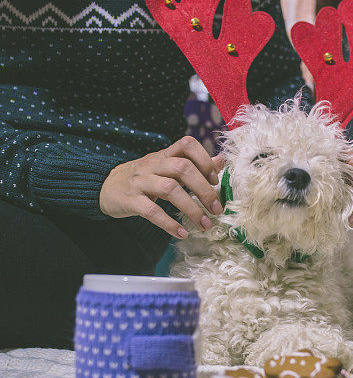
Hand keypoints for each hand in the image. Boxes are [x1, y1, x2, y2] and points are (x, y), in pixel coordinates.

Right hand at [99, 136, 224, 238]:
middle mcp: (153, 165)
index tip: (215, 179)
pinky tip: (182, 233)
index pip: (186, 145)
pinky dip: (169, 223)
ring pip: (170, 189)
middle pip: (182, 168)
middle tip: (216, 208)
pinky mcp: (131, 200)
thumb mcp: (166, 167)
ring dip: (191, 208)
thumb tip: (222, 160)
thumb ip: (193, 165)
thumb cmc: (143, 178)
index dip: (204, 159)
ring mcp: (140, 182)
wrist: (105, 187)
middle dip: (204, 189)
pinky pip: (152, 211)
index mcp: (164, 155)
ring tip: (204, 224)